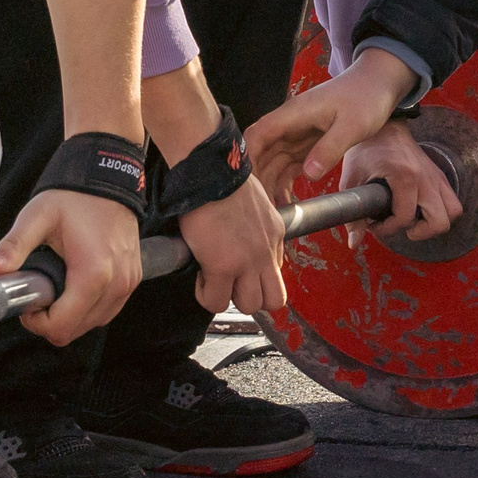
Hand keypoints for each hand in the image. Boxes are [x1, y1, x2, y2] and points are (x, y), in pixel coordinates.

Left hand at [0, 189, 142, 346]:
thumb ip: (14, 245)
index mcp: (93, 273)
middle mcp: (116, 283)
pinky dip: (90, 308)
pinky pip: (109, 310)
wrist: (109, 175)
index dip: (37, 323)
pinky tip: (75, 286)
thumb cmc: (75, 196)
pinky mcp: (133, 278)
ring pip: (94, 323)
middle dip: (53, 320)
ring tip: (57, 287)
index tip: (28, 303)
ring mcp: (128, 282)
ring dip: (72, 315)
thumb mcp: (37, 217)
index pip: (62, 327)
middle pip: (77, 330)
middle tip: (39, 294)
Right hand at [178, 176, 287, 316]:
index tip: (238, 268)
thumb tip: (240, 233)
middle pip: (274, 299)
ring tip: (214, 281)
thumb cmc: (223, 177)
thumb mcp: (255, 202)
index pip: (277, 272)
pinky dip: (206, 295)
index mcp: (275, 233)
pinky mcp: (222, 266)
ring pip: (250, 306)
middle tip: (230, 282)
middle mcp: (266, 251)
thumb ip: (255, 224)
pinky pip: (216, 301)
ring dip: (229, 298)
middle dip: (251, 296)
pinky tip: (200, 278)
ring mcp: (247, 261)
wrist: (209, 171)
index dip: (256, 276)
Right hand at [247, 49, 415, 198]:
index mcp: (294, 114)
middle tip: (261, 209)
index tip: (246, 186)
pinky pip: (289, 165)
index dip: (247, 159)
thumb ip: (330, 148)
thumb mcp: (352, 125)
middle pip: (262, 153)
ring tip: (273, 212)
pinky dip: (285, 182)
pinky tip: (287, 201)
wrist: (379, 85)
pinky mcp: (307, 143)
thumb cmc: (366, 98)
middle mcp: (290, 124)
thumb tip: (309, 174)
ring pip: (273, 162)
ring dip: (270, 184)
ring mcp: (297, 134)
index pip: (258, 136)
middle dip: (258, 180)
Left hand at [338, 129, 461, 246]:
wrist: (383, 125)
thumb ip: (353, 213)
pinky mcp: (439, 174)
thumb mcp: (352, 179)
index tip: (374, 224)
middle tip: (400, 225)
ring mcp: (435, 175)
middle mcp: (426, 177)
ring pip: (453, 211)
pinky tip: (418, 207)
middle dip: (419, 231)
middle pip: (439, 221)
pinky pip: (451, 200)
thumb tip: (353, 242)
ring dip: (435, 221)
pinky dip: (440, 209)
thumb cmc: (366, 148)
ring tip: (414, 218)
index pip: (405, 218)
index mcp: (405, 176)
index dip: (387, 229)